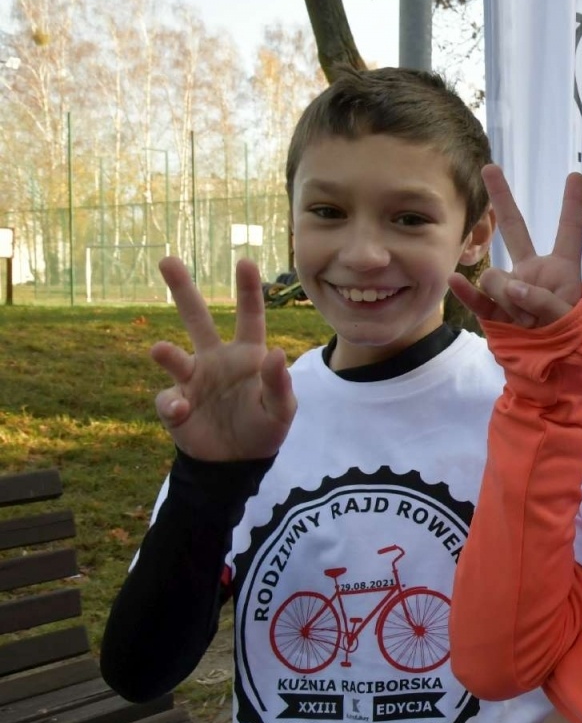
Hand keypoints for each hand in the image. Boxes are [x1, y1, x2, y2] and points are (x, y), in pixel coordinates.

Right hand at [150, 258, 296, 460]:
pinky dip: (173, 406)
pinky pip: (168, 399)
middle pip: (197, 319)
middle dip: (183, 290)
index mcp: (247, 355)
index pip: (250, 317)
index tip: (245, 261)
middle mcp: (216, 359)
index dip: (248, 290)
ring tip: (160, 350)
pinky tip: (183, 412)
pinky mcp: (175, 405)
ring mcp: (192, 380)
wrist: (236, 463)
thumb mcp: (281, 411)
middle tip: (167, 259)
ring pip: (172, 355)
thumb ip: (279, 384)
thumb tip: (277, 353)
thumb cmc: (264, 428)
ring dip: (165, 352)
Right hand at [450, 167, 581, 328]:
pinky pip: (477, 297)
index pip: (568, 231)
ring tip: (527, 324)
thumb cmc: (569, 341)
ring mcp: (510, 289)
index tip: (576, 174)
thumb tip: (512, 286)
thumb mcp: (567, 318)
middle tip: (490, 167)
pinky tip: (455, 281)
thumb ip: (543, 301)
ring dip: (509, 300)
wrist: (549, 370)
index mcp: (562, 269)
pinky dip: (466, 292)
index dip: (571, 204)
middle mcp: (533, 271)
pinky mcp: (493, 310)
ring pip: (495, 277)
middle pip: (515, 229)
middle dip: (502, 198)